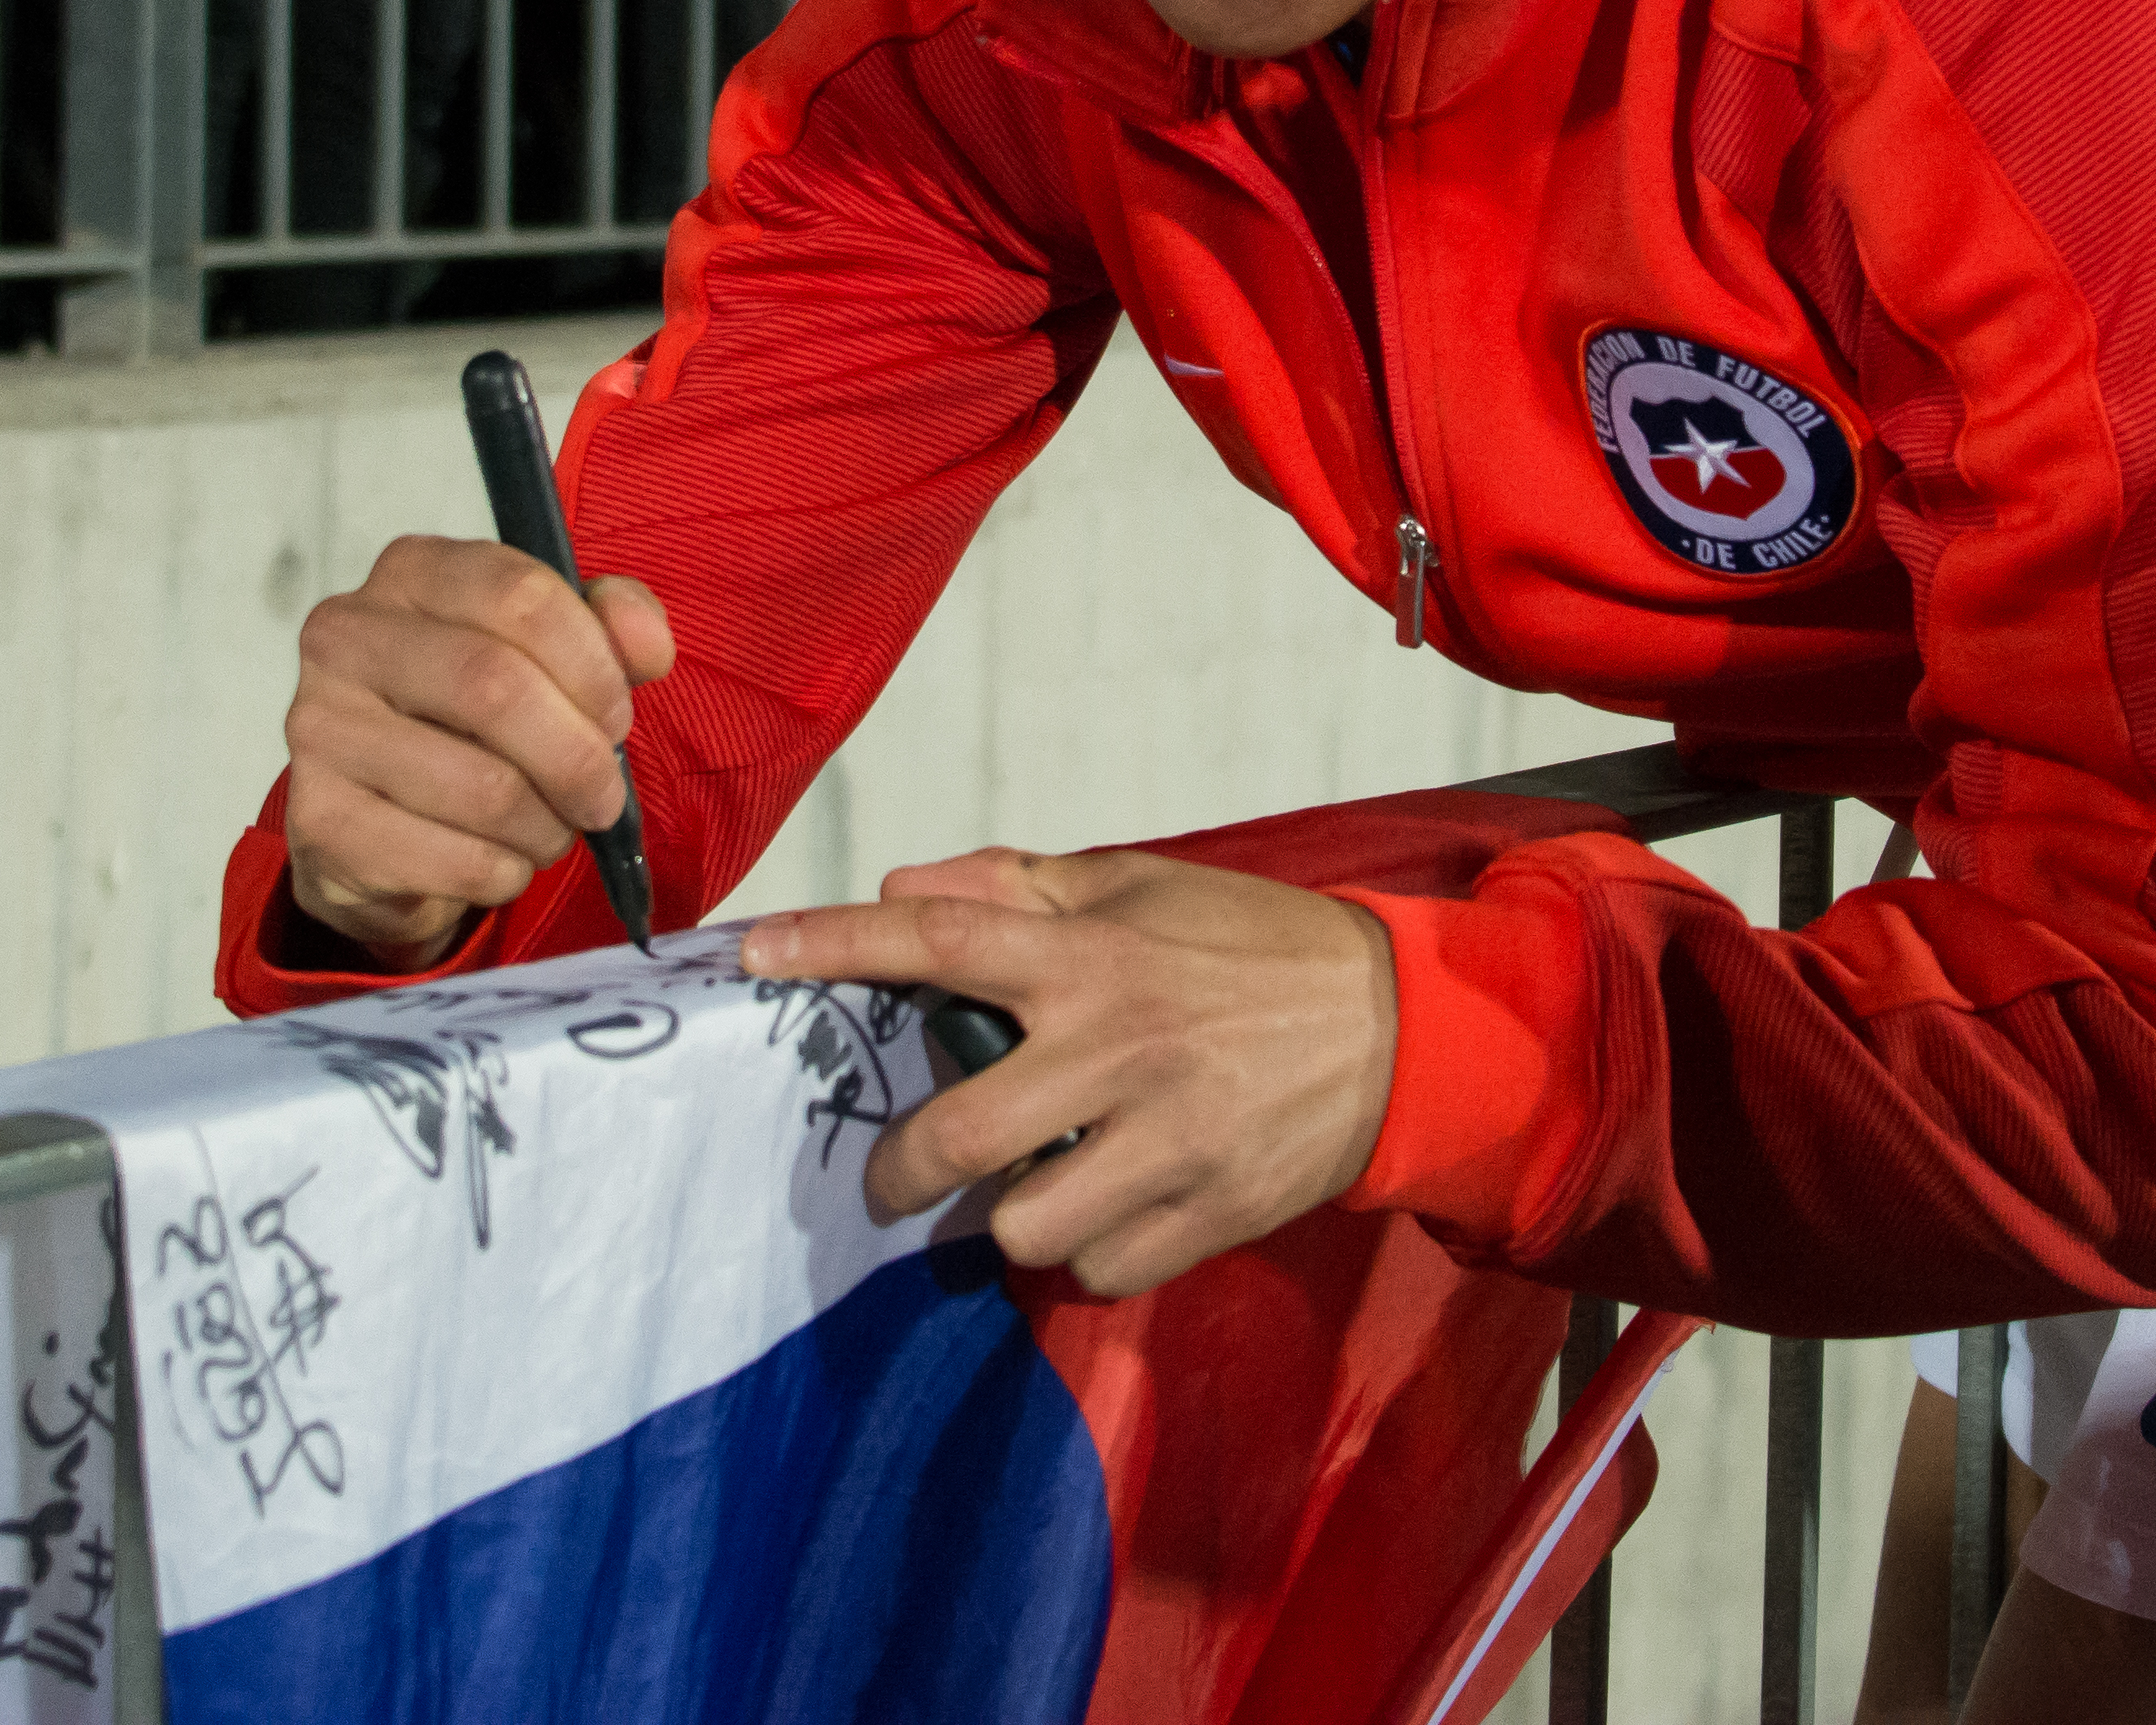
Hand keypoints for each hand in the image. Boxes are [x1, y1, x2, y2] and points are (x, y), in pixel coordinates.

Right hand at [277, 534, 677, 960]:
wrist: (379, 821)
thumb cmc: (474, 720)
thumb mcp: (550, 651)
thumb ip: (608, 627)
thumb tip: (648, 645)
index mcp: (412, 573)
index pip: (520, 595)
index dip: (593, 664)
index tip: (617, 714)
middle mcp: (348, 637)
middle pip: (496, 687)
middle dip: (577, 756)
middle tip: (604, 795)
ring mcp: (321, 728)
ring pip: (482, 786)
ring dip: (546, 826)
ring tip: (552, 830)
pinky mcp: (320, 821)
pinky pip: (452, 859)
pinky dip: (504, 872)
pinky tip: (502, 861)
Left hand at [742, 847, 1399, 1299]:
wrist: (1402, 1030)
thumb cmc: (1255, 949)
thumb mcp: (1145, 888)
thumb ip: (1020, 889)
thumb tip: (904, 888)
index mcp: (1094, 958)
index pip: (940, 942)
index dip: (836, 947)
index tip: (753, 954)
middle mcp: (1118, 1050)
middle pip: (955, 1138)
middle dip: (898, 1171)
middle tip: (893, 1175)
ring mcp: (1163, 1142)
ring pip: (1021, 1225)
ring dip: (1005, 1218)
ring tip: (1029, 1190)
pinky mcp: (1205, 1213)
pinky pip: (1097, 1268)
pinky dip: (1086, 1252)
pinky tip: (1107, 1211)